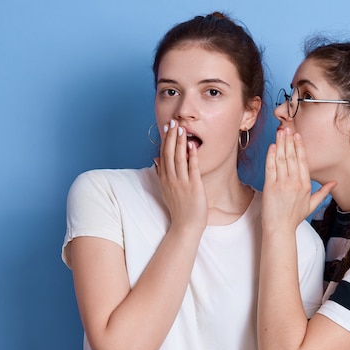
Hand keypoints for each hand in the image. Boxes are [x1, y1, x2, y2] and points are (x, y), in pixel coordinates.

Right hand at [155, 119, 206, 233]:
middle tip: (173, 122)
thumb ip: (162, 174)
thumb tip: (156, 160)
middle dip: (171, 137)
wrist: (186, 226)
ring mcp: (182, 183)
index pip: (163, 155)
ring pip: (179, 159)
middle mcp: (171, 179)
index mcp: (165, 179)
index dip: (165, 140)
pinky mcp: (193, 187)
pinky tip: (193, 146)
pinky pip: (192, 169)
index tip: (166, 127)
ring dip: (180, 143)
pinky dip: (192, 157)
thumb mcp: (166, 190)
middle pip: (169, 154)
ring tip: (182, 129)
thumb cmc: (179, 208)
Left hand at [262, 128, 335, 231]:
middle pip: (292, 157)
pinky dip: (271, 156)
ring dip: (281, 144)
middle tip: (288, 128)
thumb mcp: (311, 205)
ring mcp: (282, 184)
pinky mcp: (270, 187)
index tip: (297, 136)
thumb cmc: (293, 218)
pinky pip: (271, 168)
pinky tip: (272, 146)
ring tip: (280, 132)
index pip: (303, 161)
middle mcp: (295, 183)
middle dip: (289, 141)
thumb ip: (323, 192)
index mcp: (305, 185)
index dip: (299, 147)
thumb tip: (334, 183)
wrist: (280, 229)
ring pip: (282, 159)